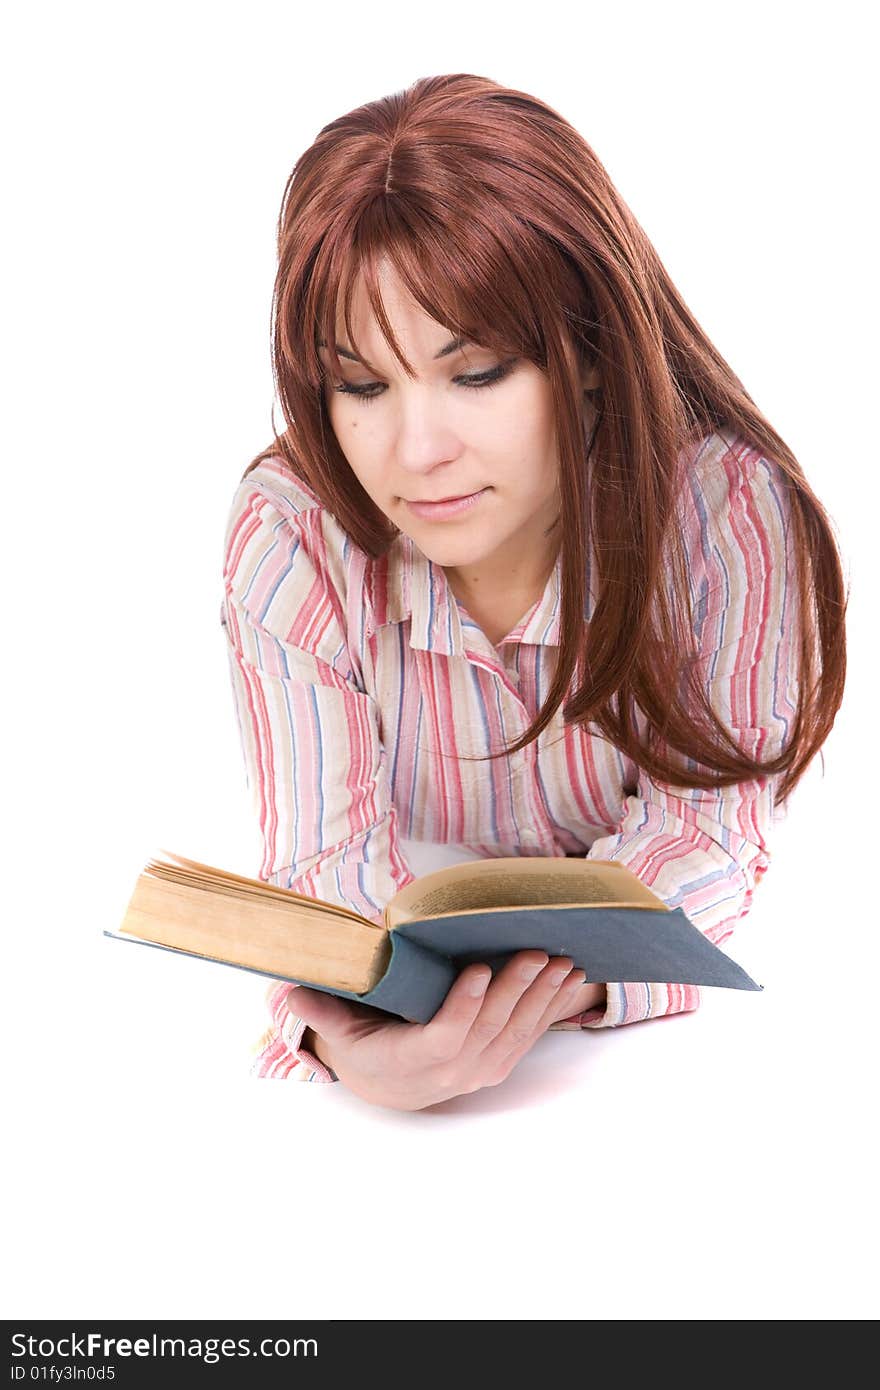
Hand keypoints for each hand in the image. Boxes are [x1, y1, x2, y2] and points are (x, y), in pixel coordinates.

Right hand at [289, 951, 591, 1110]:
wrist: (390, 1089)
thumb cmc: (366, 1050)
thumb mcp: (342, 1033)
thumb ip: (325, 1011)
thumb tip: (291, 989)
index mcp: (413, 1061)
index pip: (444, 1035)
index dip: (463, 1006)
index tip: (477, 969)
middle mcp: (453, 1071)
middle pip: (489, 1029)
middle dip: (515, 989)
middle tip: (535, 952)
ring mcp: (480, 1070)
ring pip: (516, 1032)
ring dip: (542, 997)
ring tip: (564, 961)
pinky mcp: (499, 1063)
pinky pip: (529, 1036)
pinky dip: (551, 1008)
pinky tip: (570, 980)